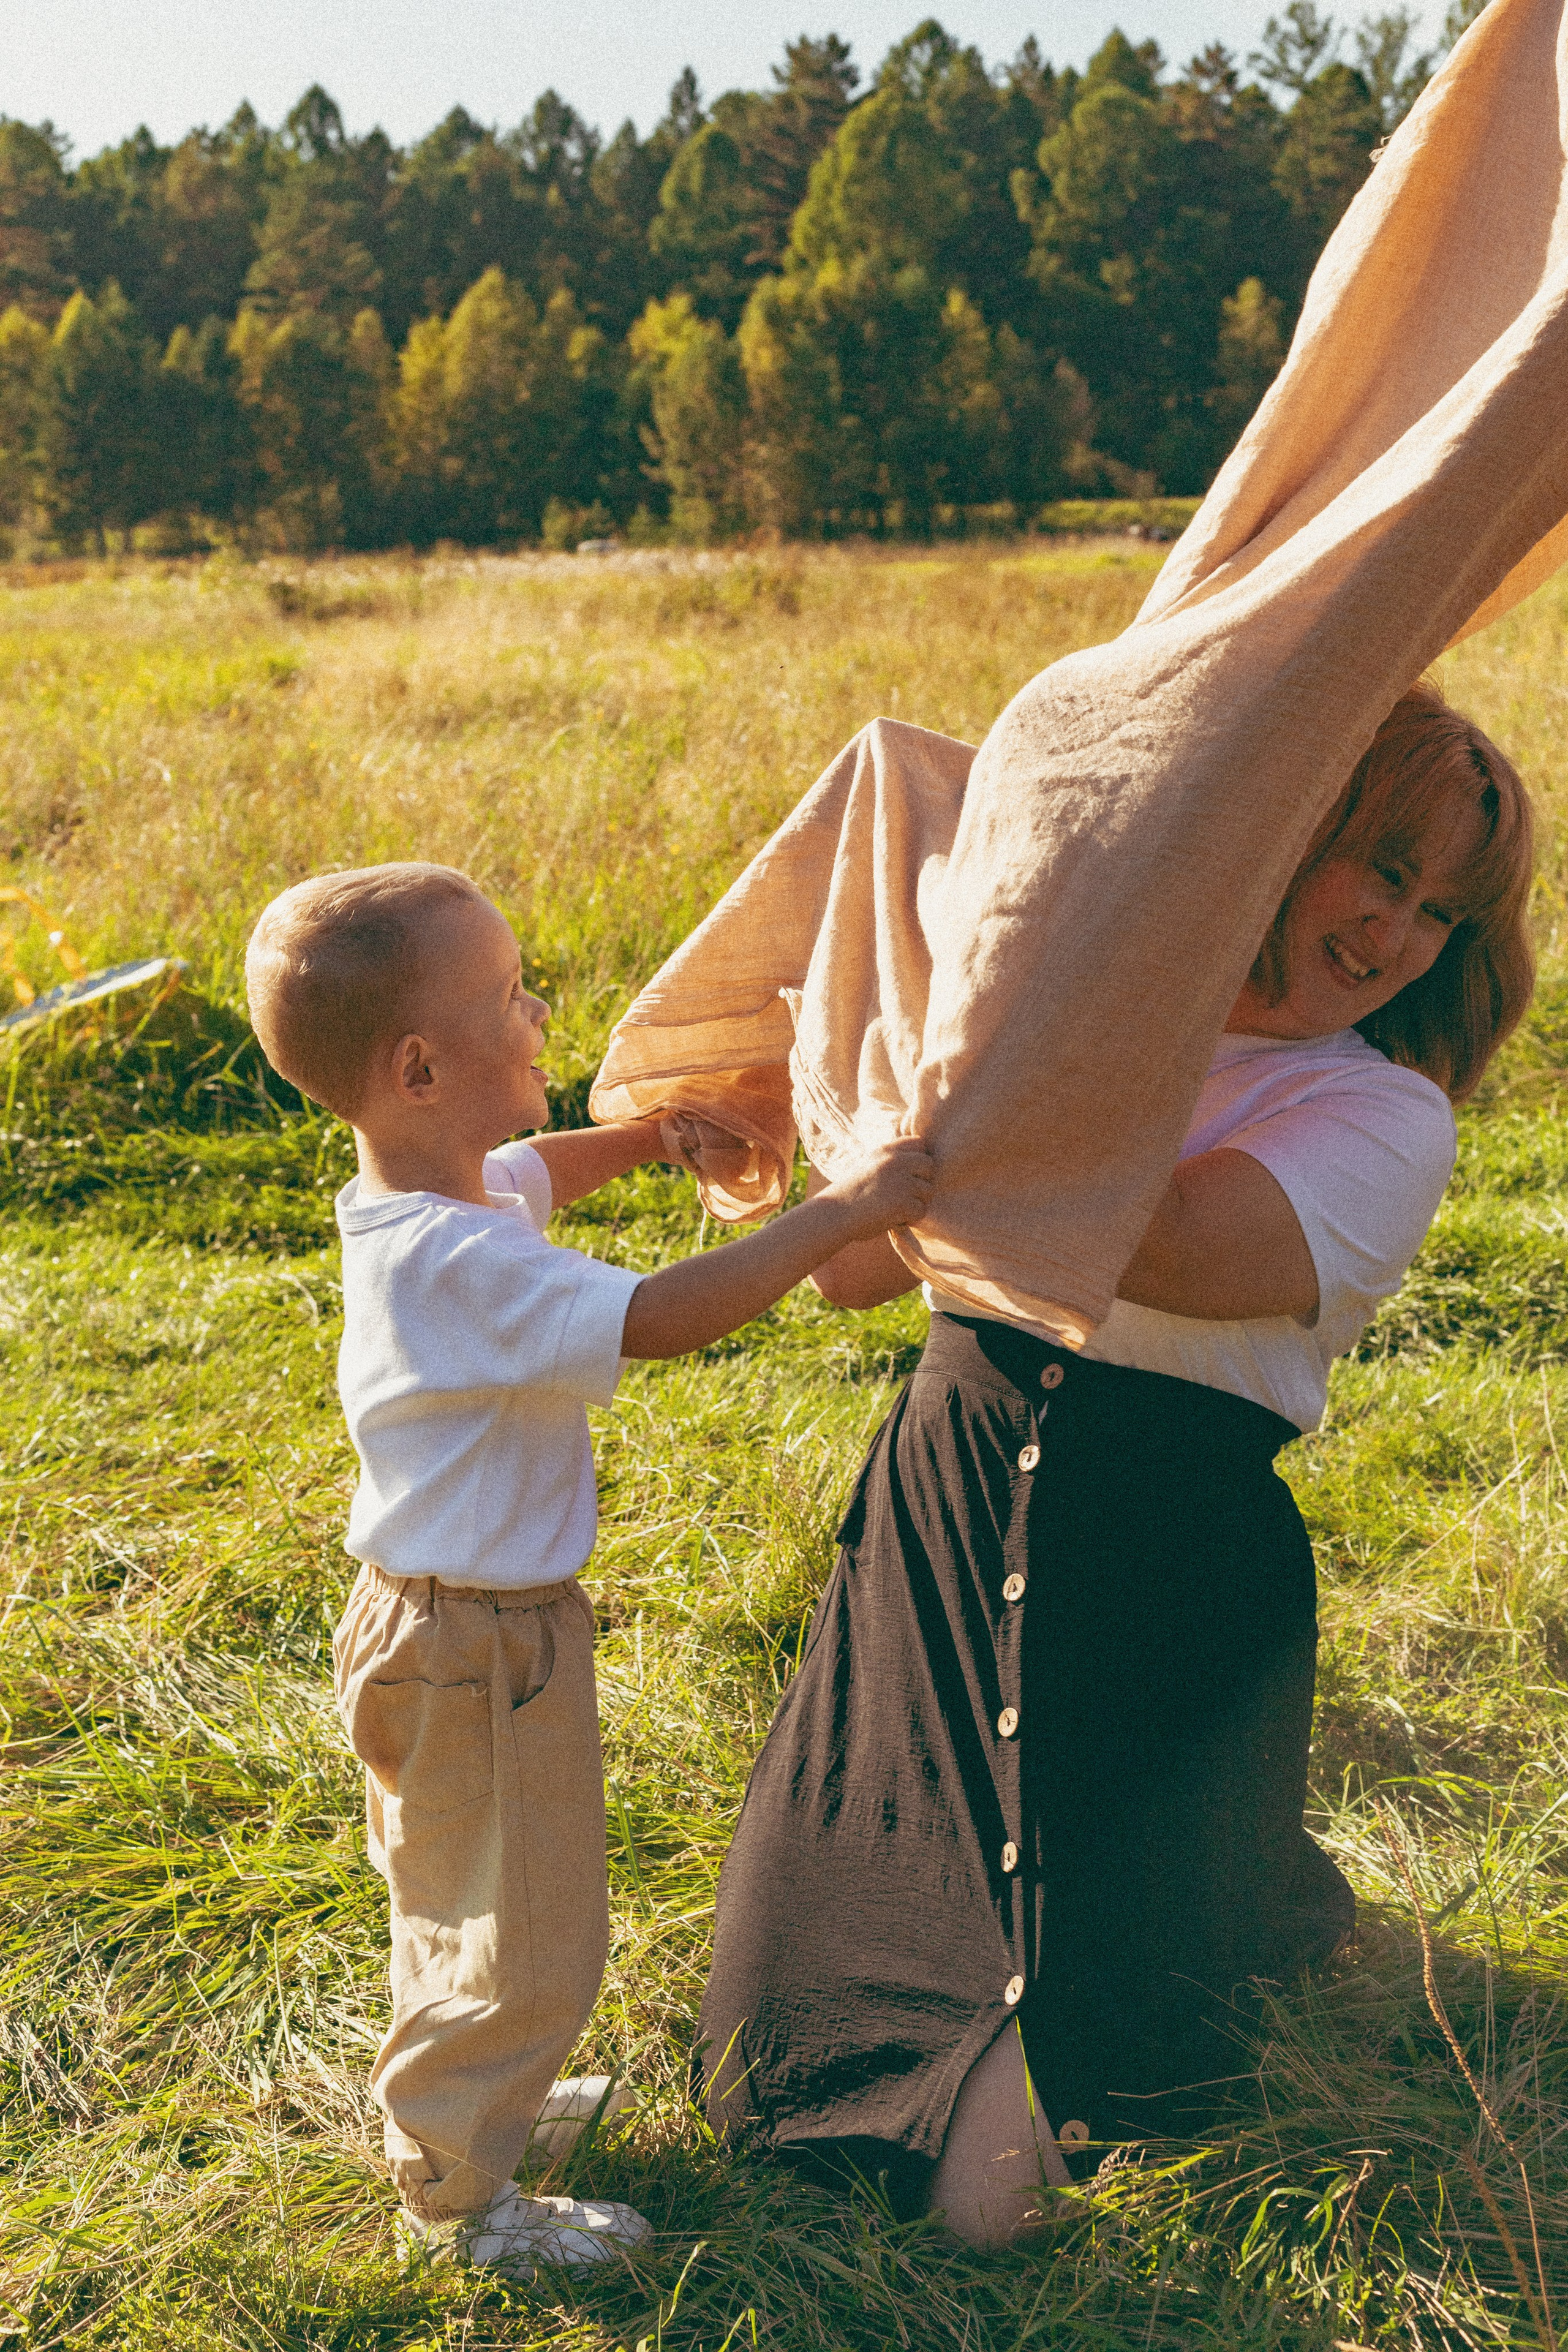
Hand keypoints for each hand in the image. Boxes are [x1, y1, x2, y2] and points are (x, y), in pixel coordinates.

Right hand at [817, 1136, 935, 1239]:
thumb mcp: (869, 1165)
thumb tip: (920, 1164)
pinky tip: (893, 1218)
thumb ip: (891, 1161)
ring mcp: (901, 1181)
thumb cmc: (849, 1194)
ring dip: (916, 1202)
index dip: (919, 1160)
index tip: (909, 1174)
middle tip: (905, 1195)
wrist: (833, 1214)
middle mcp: (895, 1161)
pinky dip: (910, 1219)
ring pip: (928, 1190)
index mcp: (886, 1150)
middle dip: (922, 1181)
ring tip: (896, 1208)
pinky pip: (921, 1210)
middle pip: (930, 1166)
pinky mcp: (903, 1202)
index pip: (920, 1144)